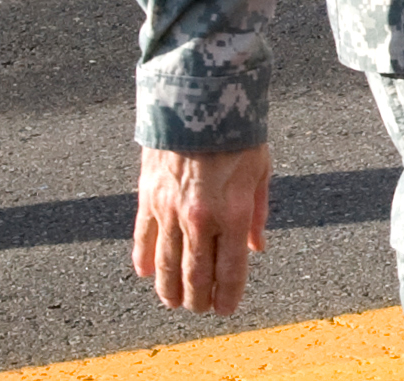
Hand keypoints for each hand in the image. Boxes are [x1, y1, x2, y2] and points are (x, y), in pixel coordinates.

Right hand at [133, 144, 270, 314]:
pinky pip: (143, 236)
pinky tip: (146, 274)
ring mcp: (170, 208)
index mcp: (233, 212)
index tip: (226, 310)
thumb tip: (256, 248)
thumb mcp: (260, 170)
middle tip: (200, 309)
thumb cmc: (237, 130)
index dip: (228, 296)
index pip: (230, 270)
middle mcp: (200, 217)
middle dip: (199, 299)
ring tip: (174, 302)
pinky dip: (144, 258)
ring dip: (170, 289)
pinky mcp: (148, 195)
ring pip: (167, 264)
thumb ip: (258, 213)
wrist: (200, 94)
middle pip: (196, 275)